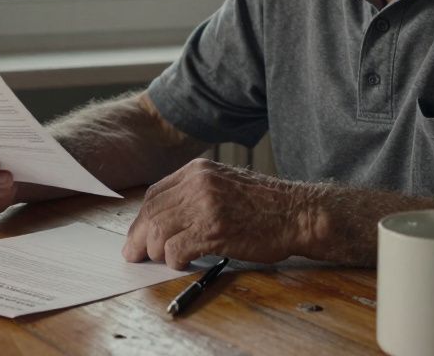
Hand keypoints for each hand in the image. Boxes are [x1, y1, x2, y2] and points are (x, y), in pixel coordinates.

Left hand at [122, 158, 312, 268]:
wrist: (299, 213)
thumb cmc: (266, 205)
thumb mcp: (225, 184)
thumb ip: (195, 194)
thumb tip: (164, 220)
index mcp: (198, 170)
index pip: (155, 194)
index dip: (142, 219)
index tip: (137, 235)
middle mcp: (198, 183)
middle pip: (152, 213)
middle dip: (139, 238)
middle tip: (135, 256)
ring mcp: (205, 206)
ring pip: (158, 231)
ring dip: (156, 251)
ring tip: (163, 260)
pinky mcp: (214, 230)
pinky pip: (176, 248)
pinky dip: (174, 260)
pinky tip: (182, 263)